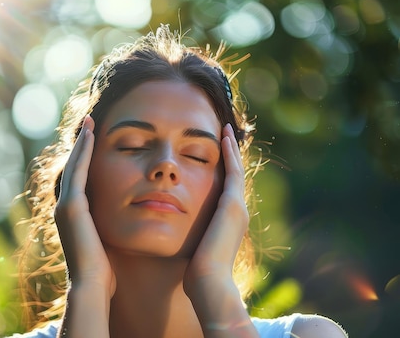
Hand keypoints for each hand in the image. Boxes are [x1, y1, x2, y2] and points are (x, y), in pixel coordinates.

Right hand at [55, 115, 115, 295]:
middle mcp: (65, 207)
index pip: (80, 180)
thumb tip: (123, 224)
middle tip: (89, 123)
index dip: (86, 159)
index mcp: (74, 216)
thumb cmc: (105, 272)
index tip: (95, 140)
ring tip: (90, 123)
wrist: (93, 287)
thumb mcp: (106, 243)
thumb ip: (109, 228)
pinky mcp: (71, 206)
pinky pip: (78, 172)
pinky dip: (83, 152)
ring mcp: (65, 206)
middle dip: (81, 145)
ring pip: (74, 166)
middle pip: (74, 168)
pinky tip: (91, 135)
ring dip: (81, 143)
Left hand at [184, 123, 248, 289]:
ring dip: (231, 149)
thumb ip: (190, 236)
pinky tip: (223, 137)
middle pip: (234, 175)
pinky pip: (233, 172)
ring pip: (236, 170)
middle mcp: (236, 211)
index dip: (223, 169)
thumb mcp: (193, 247)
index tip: (215, 152)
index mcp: (227, 221)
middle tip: (226, 133)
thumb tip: (176, 235)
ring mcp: (237, 207)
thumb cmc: (196, 273)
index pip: (225, 188)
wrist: (208, 283)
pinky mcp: (232, 205)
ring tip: (226, 129)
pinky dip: (230, 154)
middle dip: (230, 155)